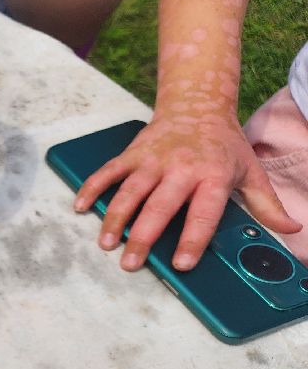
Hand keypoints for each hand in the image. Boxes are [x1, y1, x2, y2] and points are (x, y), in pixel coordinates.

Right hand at [74, 109, 301, 270]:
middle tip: (131, 263)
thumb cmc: (224, 145)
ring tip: (106, 244)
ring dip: (114, 219)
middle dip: (143, 237)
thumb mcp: (251, 172)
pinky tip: (80, 206)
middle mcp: (181, 167)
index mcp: (213, 175)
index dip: (193, 239)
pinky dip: (92, 187)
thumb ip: (267, 205)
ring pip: (129, 192)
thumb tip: (292, 230)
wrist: (197, 105)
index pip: (203, 212)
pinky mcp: (132, 153)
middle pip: (159, 206)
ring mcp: (153, 160)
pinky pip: (108, 171)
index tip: (182, 263)